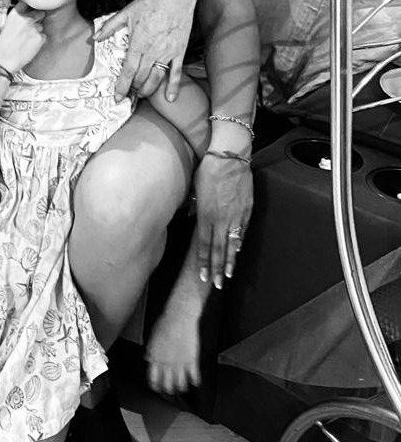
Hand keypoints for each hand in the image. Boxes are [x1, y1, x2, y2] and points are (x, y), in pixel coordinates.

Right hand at [0, 3, 46, 74]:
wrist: (3, 60)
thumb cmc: (2, 45)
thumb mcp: (6, 25)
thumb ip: (18, 19)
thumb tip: (29, 16)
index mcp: (15, 14)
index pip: (27, 3)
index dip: (30, 7)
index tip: (31, 9)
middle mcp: (26, 18)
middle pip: (39, 13)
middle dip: (37, 19)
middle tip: (30, 29)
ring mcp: (34, 28)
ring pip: (41, 27)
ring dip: (37, 32)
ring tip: (26, 41)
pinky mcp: (40, 38)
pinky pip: (43, 37)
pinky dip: (39, 42)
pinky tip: (29, 46)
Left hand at [100, 0, 196, 100]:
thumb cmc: (151, 2)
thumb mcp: (127, 12)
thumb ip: (110, 27)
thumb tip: (95, 37)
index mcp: (138, 43)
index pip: (128, 70)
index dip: (122, 86)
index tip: (117, 96)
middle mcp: (152, 51)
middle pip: (141, 78)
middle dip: (134, 89)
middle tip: (129, 94)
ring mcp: (166, 52)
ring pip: (156, 78)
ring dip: (148, 89)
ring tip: (142, 94)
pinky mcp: (179, 51)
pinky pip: (176, 73)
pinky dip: (173, 87)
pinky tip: (170, 98)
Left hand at [193, 154, 252, 289]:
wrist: (229, 157)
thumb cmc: (208, 169)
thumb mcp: (196, 189)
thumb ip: (195, 207)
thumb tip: (194, 217)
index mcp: (206, 215)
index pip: (203, 245)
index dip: (203, 262)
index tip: (203, 276)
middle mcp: (221, 219)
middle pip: (218, 249)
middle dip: (217, 269)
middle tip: (217, 285)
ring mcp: (235, 216)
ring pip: (232, 244)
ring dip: (229, 261)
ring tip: (228, 275)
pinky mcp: (246, 210)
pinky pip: (242, 231)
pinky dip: (239, 244)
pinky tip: (237, 253)